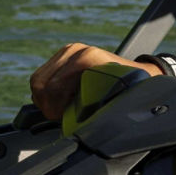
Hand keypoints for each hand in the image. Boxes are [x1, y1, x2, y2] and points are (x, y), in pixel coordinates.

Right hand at [29, 42, 156, 120]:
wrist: (138, 73)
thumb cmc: (130, 88)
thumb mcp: (114, 97)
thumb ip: (94, 106)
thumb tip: (74, 123)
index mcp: (86, 59)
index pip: (53, 86)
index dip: (53, 108)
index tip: (60, 118)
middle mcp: (74, 51)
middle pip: (41, 82)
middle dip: (47, 105)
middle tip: (58, 117)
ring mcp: (67, 52)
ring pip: (38, 80)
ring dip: (45, 99)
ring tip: (58, 110)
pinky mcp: (62, 56)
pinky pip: (42, 76)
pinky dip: (46, 92)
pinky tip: (58, 101)